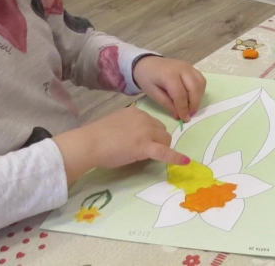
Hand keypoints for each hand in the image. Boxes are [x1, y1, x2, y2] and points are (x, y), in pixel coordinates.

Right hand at [53, 107, 188, 184]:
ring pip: (165, 140)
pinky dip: (176, 157)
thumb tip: (134, 136)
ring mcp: (146, 132)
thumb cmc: (96, 136)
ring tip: (149, 156)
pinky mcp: (146, 147)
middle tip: (146, 151)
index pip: (152, 123)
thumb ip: (127, 126)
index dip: (150, 134)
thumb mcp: (114, 123)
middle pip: (162, 130)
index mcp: (136, 112)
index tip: (141, 141)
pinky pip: (165, 153)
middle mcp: (144, 119)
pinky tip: (185, 162)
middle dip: (158, 140)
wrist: (89, 143)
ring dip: (162, 148)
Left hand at [133, 56, 205, 121]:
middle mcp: (182, 69)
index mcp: (169, 75)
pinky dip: (200, 90)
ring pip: (201, 83)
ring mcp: (188, 66)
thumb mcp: (153, 93)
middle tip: (190, 114)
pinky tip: (193, 97)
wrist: (147, 63)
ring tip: (191, 107)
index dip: (183, 108)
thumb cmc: (147, 78)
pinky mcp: (192, 67)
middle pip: (194, 88)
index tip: (185, 119)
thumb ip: (167, 103)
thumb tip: (179, 116)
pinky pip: (201, 80)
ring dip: (198, 97)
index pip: (180, 94)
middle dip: (194, 104)